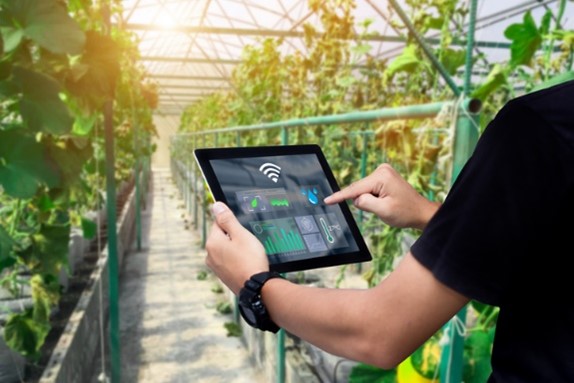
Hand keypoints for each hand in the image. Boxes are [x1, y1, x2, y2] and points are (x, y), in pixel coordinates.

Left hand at [205, 202, 268, 294]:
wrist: (256, 287)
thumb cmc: (250, 259)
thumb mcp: (241, 234)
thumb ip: (227, 219)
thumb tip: (216, 205)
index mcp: (212, 242)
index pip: (219, 222)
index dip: (233, 224)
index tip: (243, 231)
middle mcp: (210, 255)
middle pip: (222, 236)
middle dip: (235, 237)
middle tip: (248, 244)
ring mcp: (215, 267)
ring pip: (226, 250)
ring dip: (236, 249)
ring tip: (249, 255)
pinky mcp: (223, 276)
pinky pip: (229, 261)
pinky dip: (237, 260)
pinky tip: (247, 264)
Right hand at [324, 164, 439, 229]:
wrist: (420, 212)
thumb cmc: (406, 212)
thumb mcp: (383, 211)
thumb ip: (365, 203)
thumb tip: (356, 199)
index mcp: (382, 176)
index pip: (355, 189)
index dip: (340, 196)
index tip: (327, 200)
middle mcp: (382, 170)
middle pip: (359, 189)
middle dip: (364, 201)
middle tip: (382, 208)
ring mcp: (383, 172)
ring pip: (363, 190)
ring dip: (370, 200)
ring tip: (386, 204)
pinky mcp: (383, 176)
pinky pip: (369, 189)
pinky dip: (373, 198)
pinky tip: (385, 201)